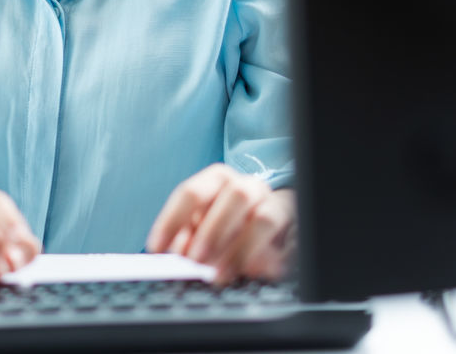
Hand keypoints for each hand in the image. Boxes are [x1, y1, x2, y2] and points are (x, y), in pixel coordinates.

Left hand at [145, 164, 295, 284]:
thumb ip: (187, 238)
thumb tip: (177, 253)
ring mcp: (276, 205)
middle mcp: (249, 187)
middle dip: (212, 231)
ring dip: (239, 250)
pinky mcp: (298, 228)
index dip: (172, 221)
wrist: (274, 222)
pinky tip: (260, 274)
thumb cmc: (228, 224)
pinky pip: (291, 244)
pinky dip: (275, 261)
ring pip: (263, 219)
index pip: (192, 192)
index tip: (157, 249)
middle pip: (234, 196)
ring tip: (220, 276)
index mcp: (219, 179)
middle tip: (195, 262)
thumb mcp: (201, 227)